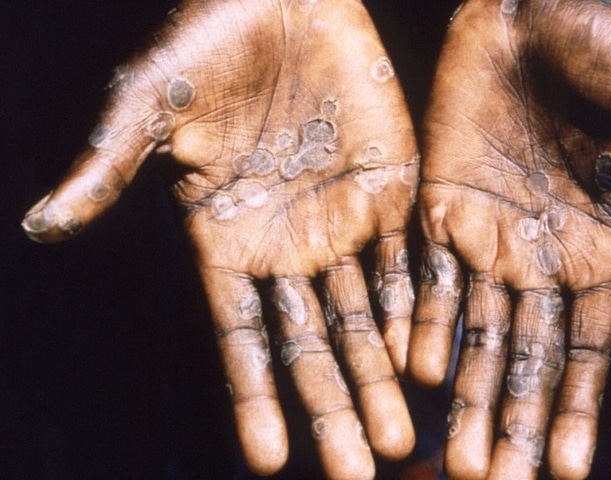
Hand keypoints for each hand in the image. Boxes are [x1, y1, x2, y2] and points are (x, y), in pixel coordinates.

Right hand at [21, 0, 417, 476]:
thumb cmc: (206, 45)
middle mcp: (287, 245)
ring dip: (382, 375)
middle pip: (312, 343)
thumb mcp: (149, 107)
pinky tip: (428, 360)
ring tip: (401, 437)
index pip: (243, 338)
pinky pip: (408, 261)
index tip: (269, 463)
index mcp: (227, 241)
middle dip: (333, 408)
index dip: (255, 398)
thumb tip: (40, 224)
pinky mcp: (391, 190)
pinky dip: (416, 309)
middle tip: (359, 472)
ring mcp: (342, 222)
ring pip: (366, 315)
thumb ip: (108, 169)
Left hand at [408, 1, 610, 478]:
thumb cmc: (606, 55)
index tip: (566, 472)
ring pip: (471, 333)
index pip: (586, 350)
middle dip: (511, 423)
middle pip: (523, 358)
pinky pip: (424, 280)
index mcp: (596, 252)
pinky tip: (413, 375)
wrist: (527, 12)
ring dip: (463, 395)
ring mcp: (485, 240)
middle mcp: (538, 260)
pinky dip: (419, 326)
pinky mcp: (437, 210)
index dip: (576, 409)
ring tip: (455, 461)